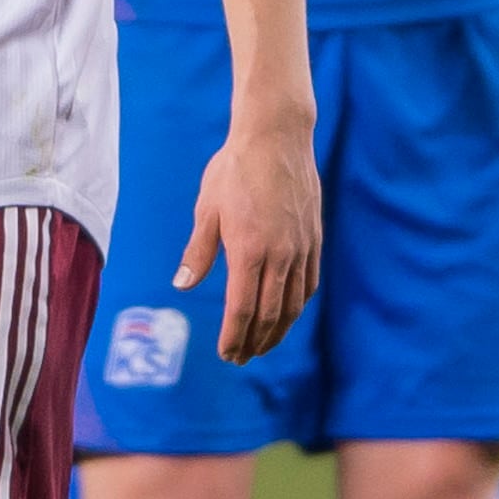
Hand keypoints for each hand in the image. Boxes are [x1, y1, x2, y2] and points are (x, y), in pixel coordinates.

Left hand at [174, 113, 321, 364]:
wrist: (276, 139)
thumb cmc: (234, 170)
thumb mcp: (207, 209)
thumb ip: (198, 252)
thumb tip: (183, 286)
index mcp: (249, 252)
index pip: (242, 310)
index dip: (235, 337)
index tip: (227, 355)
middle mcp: (280, 256)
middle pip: (269, 315)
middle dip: (255, 342)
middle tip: (242, 359)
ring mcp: (301, 249)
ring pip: (293, 304)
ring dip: (278, 330)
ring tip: (264, 345)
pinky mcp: (314, 239)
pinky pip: (309, 283)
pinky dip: (298, 305)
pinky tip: (289, 312)